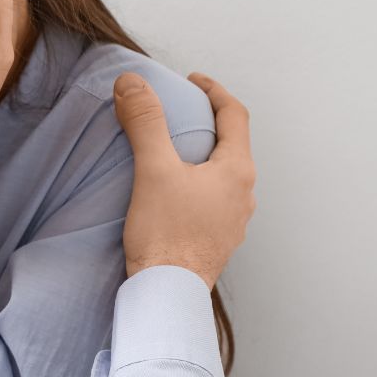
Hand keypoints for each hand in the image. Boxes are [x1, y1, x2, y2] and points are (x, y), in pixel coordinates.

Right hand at [114, 72, 255, 288]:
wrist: (167, 295)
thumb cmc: (165, 235)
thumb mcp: (153, 170)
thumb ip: (146, 123)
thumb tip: (133, 83)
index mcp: (237, 171)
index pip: (235, 115)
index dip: (214, 91)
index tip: (193, 81)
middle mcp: (244, 196)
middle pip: (232, 146)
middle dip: (208, 124)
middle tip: (182, 113)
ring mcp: (233, 222)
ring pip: (223, 177)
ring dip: (203, 158)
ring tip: (175, 152)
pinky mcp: (217, 242)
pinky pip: (213, 202)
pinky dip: (197, 185)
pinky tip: (174, 194)